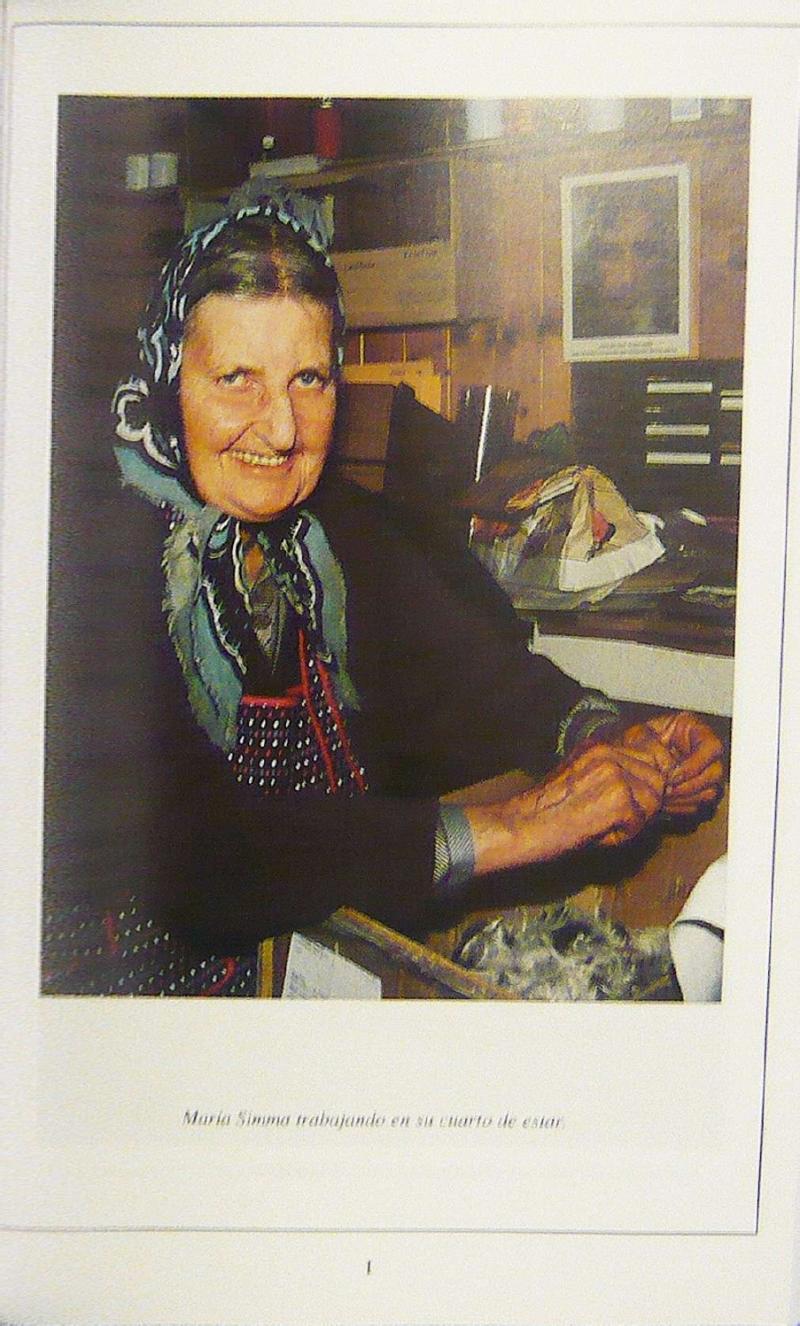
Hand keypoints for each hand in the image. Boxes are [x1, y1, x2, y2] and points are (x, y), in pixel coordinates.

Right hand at [466, 737, 667, 875]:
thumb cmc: (546, 810)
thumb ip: (612, 771)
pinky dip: (624, 833)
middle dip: (645, 800)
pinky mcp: (618, 798)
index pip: (648, 754)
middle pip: (657, 776)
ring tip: (605, 824)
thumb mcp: (580, 776)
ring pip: (653, 798)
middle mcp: (609, 752)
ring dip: (636, 817)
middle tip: (617, 818)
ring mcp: (614, 773)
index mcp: (599, 745)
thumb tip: (645, 783)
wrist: (523, 824)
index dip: (646, 780)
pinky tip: (599, 831)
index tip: (631, 799)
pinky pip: (641, 820)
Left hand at [620, 712, 723, 815]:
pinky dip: (681, 806)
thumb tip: (670, 766)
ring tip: (663, 794)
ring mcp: (705, 772)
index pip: (712, 747)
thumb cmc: (632, 743)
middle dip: (688, 785)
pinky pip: (700, 806)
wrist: (625, 761)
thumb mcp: (640, 736)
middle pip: (715, 773)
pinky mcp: (699, 791)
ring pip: (709, 792)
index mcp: (693, 729)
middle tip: (666, 788)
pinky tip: (664, 801)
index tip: (673, 775)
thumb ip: (656, 747)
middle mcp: (704, 751)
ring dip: (684, 797)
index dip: (695, 765)